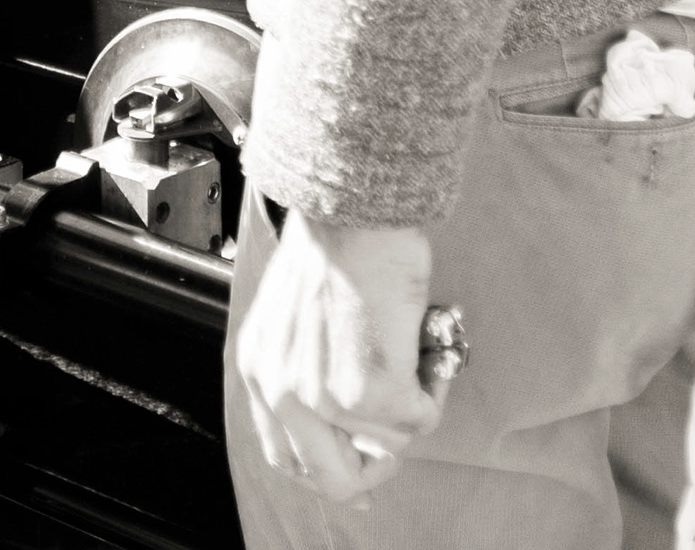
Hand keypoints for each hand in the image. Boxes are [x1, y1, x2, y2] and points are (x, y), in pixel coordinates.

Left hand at [233, 213, 438, 501]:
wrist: (354, 212)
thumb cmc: (337, 246)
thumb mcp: (292, 318)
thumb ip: (305, 369)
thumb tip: (348, 416)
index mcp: (260, 371)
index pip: (286, 455)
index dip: (328, 473)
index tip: (361, 481)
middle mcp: (282, 393)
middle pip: (334, 481)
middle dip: (377, 470)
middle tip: (401, 436)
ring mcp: (324, 399)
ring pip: (390, 444)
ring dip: (413, 402)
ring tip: (411, 349)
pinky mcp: (370, 393)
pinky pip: (422, 418)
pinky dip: (434, 383)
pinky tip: (421, 338)